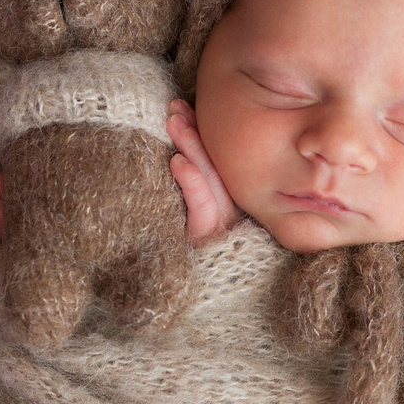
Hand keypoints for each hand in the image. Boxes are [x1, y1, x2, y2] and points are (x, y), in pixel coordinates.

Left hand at [167, 101, 238, 244]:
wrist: (177, 297)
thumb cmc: (176, 255)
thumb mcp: (188, 216)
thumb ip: (192, 182)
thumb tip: (175, 137)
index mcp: (228, 207)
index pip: (219, 164)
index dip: (204, 135)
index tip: (187, 110)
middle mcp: (230, 216)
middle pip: (219, 167)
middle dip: (196, 133)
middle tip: (175, 107)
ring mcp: (221, 229)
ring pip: (212, 181)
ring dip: (192, 148)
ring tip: (173, 122)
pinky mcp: (208, 243)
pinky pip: (203, 208)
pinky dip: (191, 183)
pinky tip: (177, 162)